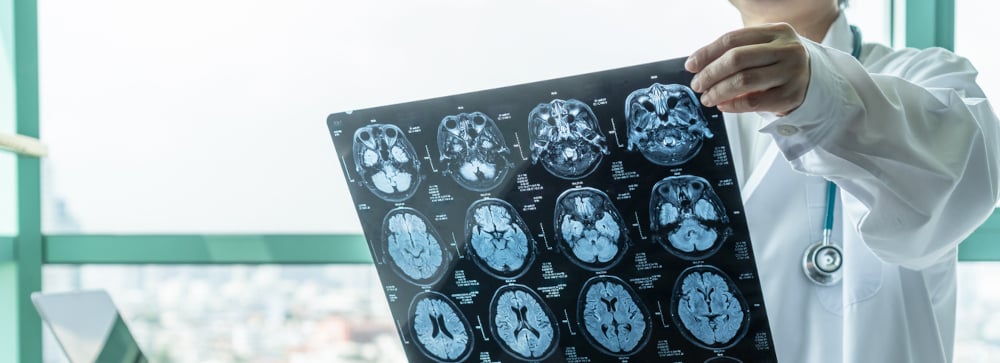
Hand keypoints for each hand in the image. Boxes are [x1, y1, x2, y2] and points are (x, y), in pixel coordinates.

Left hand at [685, 23, 809, 115]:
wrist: (815, 80)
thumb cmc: (781, 63)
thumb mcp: (765, 48)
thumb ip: (737, 51)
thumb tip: (699, 65)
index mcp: (777, 31)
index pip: (733, 39)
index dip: (707, 53)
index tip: (691, 65)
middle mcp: (787, 49)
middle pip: (737, 59)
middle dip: (710, 73)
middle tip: (697, 84)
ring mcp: (791, 73)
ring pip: (744, 81)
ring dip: (718, 91)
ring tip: (707, 97)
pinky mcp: (791, 96)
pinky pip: (753, 102)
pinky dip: (733, 105)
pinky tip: (723, 105)